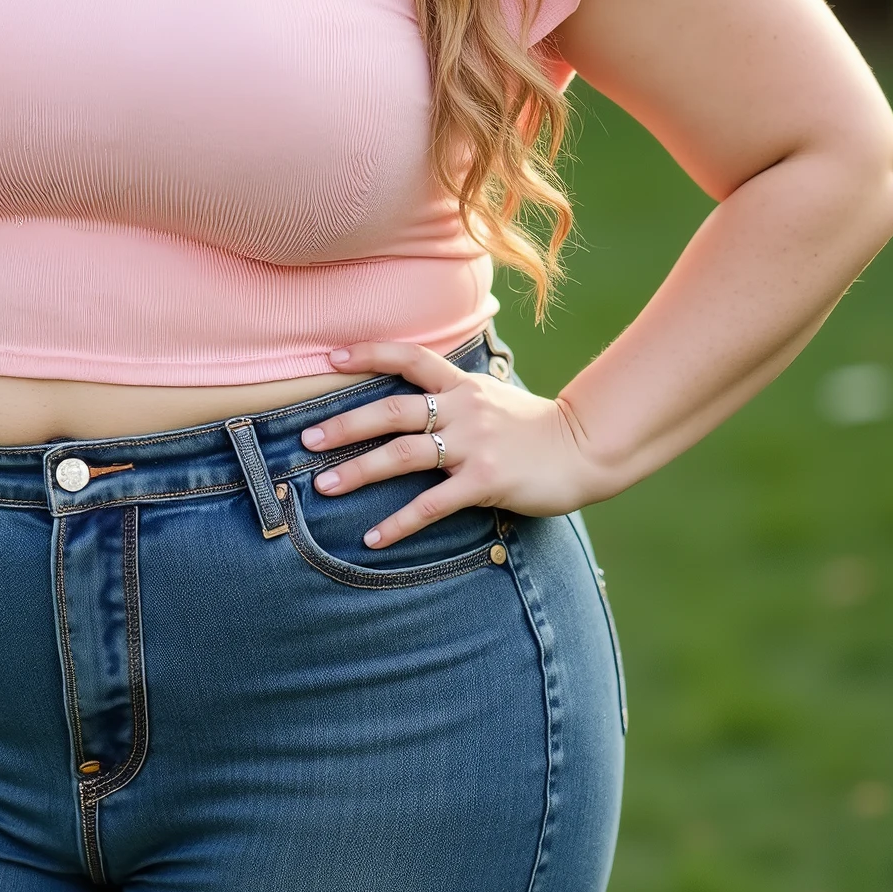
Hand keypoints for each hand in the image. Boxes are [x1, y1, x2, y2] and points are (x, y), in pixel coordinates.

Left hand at [302, 341, 608, 543]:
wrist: (586, 448)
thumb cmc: (537, 429)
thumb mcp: (494, 399)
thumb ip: (458, 400)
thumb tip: (422, 405)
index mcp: (462, 386)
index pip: (409, 358)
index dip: (369, 354)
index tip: (331, 358)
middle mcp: (462, 409)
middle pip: (391, 410)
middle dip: (345, 425)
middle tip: (307, 439)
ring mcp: (473, 444)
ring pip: (402, 453)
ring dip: (358, 470)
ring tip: (323, 485)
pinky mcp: (485, 480)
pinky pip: (432, 503)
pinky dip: (398, 522)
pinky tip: (373, 537)